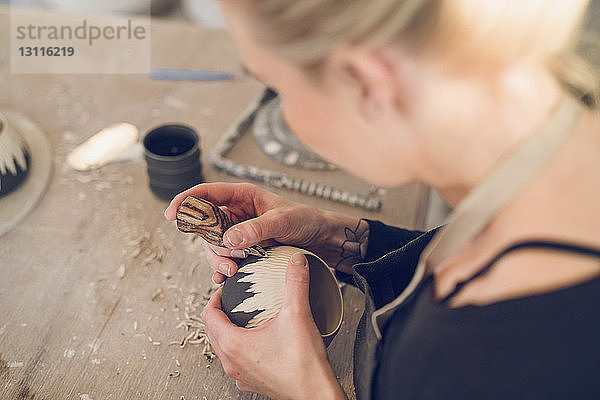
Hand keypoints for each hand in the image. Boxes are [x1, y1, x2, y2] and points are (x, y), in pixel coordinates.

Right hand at [164, 182, 362, 282]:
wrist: (321, 239)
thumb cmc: (305, 220)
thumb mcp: (282, 222)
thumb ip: (255, 229)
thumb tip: (228, 240)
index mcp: (242, 195)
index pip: (205, 193)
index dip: (185, 201)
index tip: (172, 215)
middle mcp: (235, 212)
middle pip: (204, 225)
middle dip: (210, 244)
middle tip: (227, 259)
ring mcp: (238, 231)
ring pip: (212, 245)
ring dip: (218, 259)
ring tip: (233, 270)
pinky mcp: (243, 248)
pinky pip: (223, 258)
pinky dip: (222, 268)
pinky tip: (225, 278)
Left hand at [201, 252, 346, 398]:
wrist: (316, 394)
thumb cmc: (304, 365)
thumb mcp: (298, 315)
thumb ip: (295, 283)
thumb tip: (296, 262)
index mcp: (234, 344)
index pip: (208, 316)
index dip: (215, 297)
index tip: (226, 289)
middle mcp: (232, 362)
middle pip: (212, 331)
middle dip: (219, 312)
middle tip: (233, 300)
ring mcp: (241, 375)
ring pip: (222, 348)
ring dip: (227, 330)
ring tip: (243, 317)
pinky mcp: (253, 382)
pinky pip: (236, 361)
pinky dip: (240, 346)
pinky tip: (258, 340)